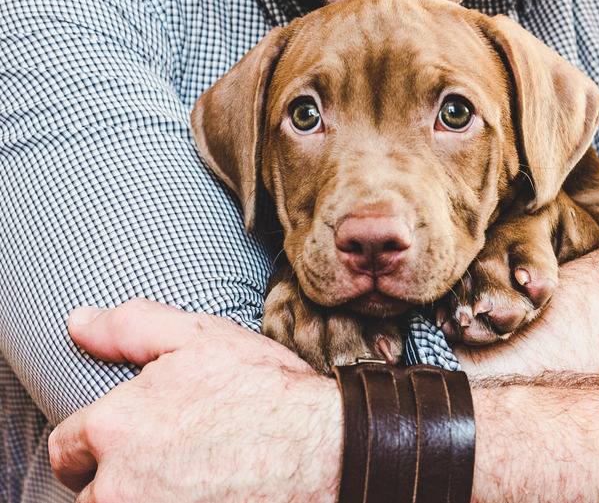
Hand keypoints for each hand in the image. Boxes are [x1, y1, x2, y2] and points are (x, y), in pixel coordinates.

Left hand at [48, 299, 341, 502]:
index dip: (93, 444)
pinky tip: (208, 495)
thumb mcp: (200, 338)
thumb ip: (128, 328)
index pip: (67, 450)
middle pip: (91, 494)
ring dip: (143, 501)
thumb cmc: (265, 392)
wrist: (323, 450)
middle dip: (117, 479)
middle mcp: (117, 488)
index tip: (126, 443)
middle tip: (168, 464)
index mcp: (114, 428)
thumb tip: (78, 321)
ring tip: (190, 484)